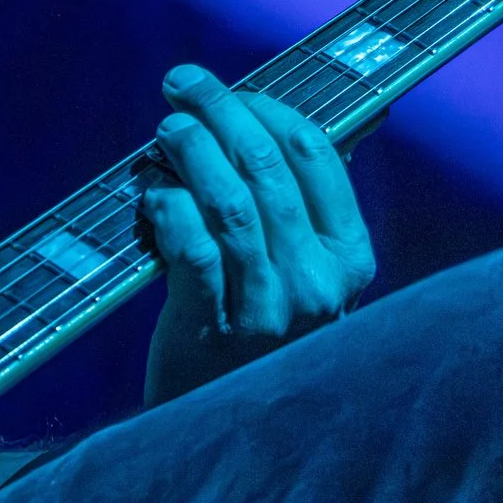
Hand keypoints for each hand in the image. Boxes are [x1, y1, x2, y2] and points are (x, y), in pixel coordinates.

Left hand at [140, 64, 376, 405]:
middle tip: (180, 84)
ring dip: (191, 153)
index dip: (268, 108)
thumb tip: (310, 117)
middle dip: (220, 113)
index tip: (231, 86)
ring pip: (229, 204)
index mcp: (350, 258)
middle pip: (266, 170)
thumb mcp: (298, 271)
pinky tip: (152, 191)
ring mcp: (270, 308)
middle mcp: (318, 281)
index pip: (316, 157)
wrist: (221, 418)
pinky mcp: (216, 328)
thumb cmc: (255, 327)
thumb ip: (301, 205)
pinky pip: (193, 252)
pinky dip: (170, 210)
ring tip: (165, 128)